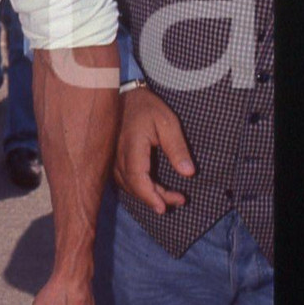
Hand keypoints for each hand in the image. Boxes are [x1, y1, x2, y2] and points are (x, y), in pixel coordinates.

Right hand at [114, 84, 194, 213]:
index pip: (137, 179)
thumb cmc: (148, 108)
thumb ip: (177, 148)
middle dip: (156, 198)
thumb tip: (188, 173)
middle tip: (180, 200)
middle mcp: (119, 156)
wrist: (126, 96)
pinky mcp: (115, 160)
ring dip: (149, 194)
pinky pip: (125, 180)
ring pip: (129, 186)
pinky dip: (140, 187)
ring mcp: (114, 159)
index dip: (149, 196)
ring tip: (173, 196)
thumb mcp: (168, 123)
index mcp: (132, 147)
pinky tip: (155, 188)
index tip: (163, 208)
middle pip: (134, 187)